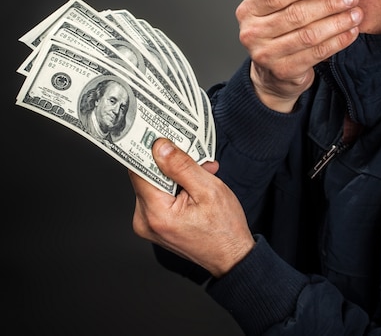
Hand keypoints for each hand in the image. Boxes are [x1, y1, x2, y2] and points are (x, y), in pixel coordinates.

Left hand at [130, 138, 254, 277]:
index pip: (139, 170)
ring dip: (177, 174)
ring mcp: (149, 224)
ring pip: (155, 183)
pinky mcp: (155, 223)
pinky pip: (160, 194)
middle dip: (171, 163)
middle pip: (147, 176)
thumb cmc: (224, 228)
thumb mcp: (208, 189)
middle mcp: (145, 220)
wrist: (232, 257)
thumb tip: (160, 147)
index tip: (157, 132)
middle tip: (196, 158)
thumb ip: (182, 166)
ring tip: (203, 173)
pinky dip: (177, 186)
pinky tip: (196, 184)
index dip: (149, 149)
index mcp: (156, 213)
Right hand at [237, 0, 362, 111]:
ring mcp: (266, 55)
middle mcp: (252, 33)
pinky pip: (316, 54)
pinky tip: (351, 31)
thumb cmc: (274, 29)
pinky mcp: (284, 72)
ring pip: (308, 35)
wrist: (272, 73)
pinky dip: (337, 41)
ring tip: (356, 12)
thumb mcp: (264, 2)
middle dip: (326, 3)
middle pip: (295, 15)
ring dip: (337, 22)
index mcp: (247, 10)